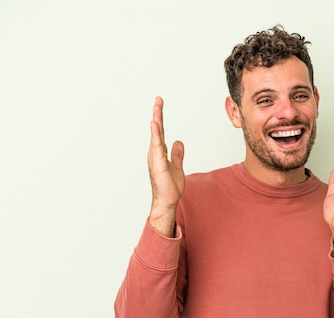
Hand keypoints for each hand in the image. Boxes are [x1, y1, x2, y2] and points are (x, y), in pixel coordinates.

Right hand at [147, 97, 184, 236]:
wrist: (167, 201)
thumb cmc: (169, 187)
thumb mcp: (177, 167)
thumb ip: (177, 154)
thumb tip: (178, 142)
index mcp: (159, 152)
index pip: (160, 131)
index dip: (160, 118)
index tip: (159, 105)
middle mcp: (155, 153)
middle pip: (156, 130)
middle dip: (157, 114)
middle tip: (158, 99)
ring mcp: (155, 157)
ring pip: (156, 135)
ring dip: (157, 120)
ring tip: (157, 106)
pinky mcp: (158, 163)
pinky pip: (157, 146)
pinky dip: (156, 135)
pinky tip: (155, 124)